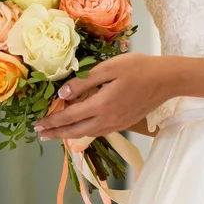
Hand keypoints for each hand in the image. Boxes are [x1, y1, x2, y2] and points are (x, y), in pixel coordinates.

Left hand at [35, 53, 176, 139]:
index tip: (37, 124)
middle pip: (76, 131)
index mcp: (101, 105)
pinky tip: (82, 128)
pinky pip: (99, 131)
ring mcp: (117, 124)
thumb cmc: (139, 68)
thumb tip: (62, 94)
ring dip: (69, 135)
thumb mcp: (109, 68)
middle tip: (40, 134)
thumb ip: (84, 81)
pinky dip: (85, 132)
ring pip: (88, 134)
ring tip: (57, 134)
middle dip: (56, 133)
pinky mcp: (125, 123)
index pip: (69, 117)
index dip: (52, 121)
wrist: (167, 80)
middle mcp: (107, 120)